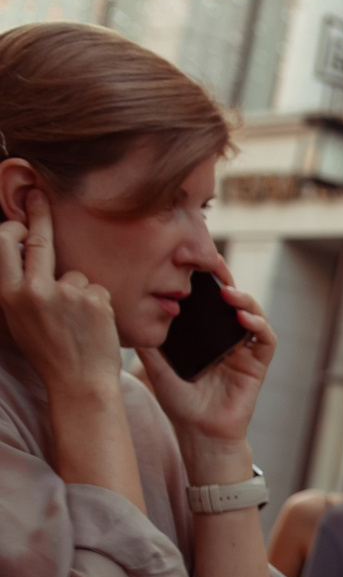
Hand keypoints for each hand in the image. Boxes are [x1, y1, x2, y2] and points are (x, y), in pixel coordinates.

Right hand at [0, 193, 124, 405]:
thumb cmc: (50, 352)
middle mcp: (34, 290)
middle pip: (38, 240)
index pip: (4, 244)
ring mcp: (66, 293)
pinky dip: (98, 304)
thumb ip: (20, 285)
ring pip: (76, 274)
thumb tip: (22, 249)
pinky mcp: (94, 298)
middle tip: (40, 193)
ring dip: (80, 292)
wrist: (80, 383)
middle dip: (39, 212)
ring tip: (78, 322)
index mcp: (10, 295)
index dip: (13, 226)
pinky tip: (94, 325)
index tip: (20, 219)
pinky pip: (97, 289)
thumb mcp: (20, 318)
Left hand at [138, 256, 274, 476]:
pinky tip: (243, 318)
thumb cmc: (179, 404)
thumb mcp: (155, 366)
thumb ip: (148, 342)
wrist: (199, 434)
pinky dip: (259, 326)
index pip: (207, 300)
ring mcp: (244, 351)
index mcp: (204, 335)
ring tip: (228, 292)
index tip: (190, 262)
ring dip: (245, 299)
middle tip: (213, 264)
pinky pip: (266, 341)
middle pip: (232, 300)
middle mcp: (226, 338)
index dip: (204, 280)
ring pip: (253, 314)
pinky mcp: (257, 365)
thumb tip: (125, 314)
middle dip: (225, 280)